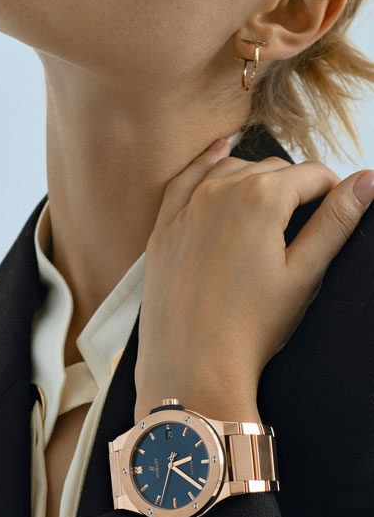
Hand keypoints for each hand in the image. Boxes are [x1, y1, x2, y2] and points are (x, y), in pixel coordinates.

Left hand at [134, 137, 373, 423]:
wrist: (191, 365)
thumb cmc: (252, 326)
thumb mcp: (304, 273)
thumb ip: (336, 221)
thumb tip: (367, 180)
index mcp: (261, 197)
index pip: (311, 175)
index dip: (332, 190)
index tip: (338, 208)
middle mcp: (220, 190)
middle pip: (272, 170)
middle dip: (295, 187)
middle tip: (306, 220)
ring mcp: (187, 207)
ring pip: (232, 171)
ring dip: (255, 178)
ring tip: (273, 203)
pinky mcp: (164, 226)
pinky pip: (186, 179)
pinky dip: (207, 164)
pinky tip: (221, 152)